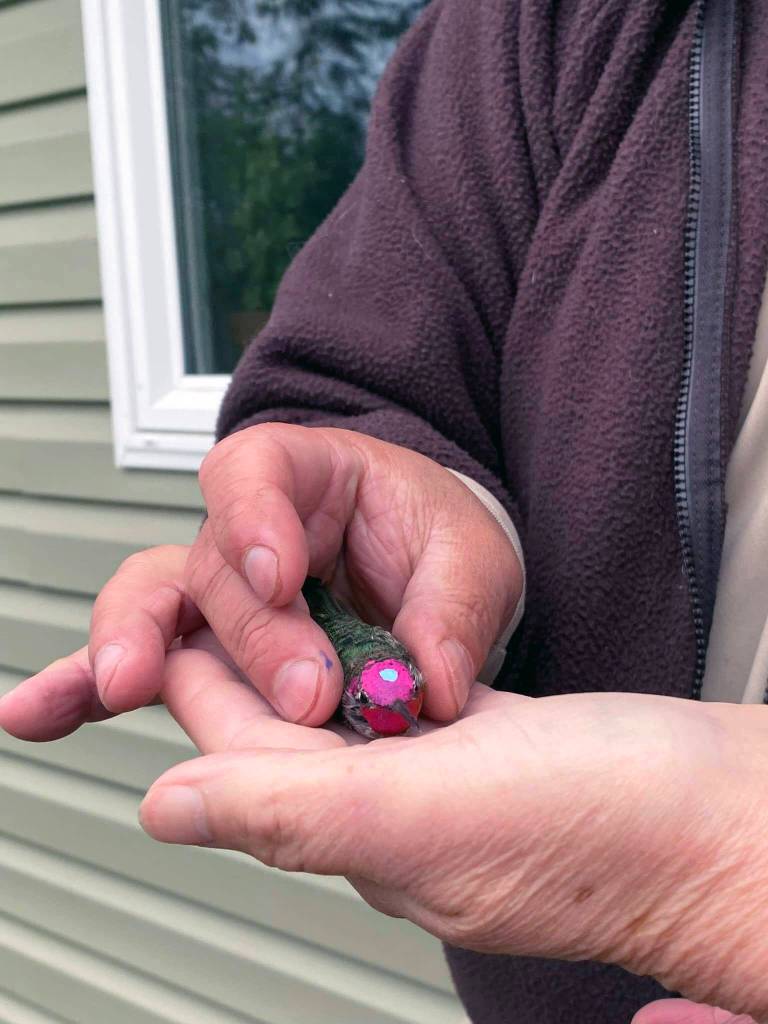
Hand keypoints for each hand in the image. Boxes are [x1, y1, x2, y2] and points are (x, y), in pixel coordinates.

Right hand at [0, 424, 520, 740]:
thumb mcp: (472, 559)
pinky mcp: (211, 648)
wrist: (430, 569)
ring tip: (118, 685)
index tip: (280, 575)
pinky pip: (146, 662)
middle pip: (213, 562)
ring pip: (154, 607)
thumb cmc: (437, 540)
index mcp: (307, 475)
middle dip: (251, 634)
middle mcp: (247, 530)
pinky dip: (87, 688)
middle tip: (303, 695)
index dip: (254, 516)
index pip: (255, 470)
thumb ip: (455, 610)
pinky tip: (40, 715)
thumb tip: (430, 681)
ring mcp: (219, 590)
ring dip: (129, 649)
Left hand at [140, 650, 767, 1019]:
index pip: (243, 747)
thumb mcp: (426, 812)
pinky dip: (382, 658)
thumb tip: (162, 810)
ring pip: (347, 710)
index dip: (202, 675)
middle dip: (249, 659)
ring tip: (281, 589)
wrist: (718, 815)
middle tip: (221, 580)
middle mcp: (392, 811)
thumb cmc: (602, 826)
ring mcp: (444, 777)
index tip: (166, 610)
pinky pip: (409, 700)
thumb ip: (292, 811)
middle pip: (288, 727)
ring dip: (311, 653)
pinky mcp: (490, 745)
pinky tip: (372, 626)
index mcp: (359, 830)